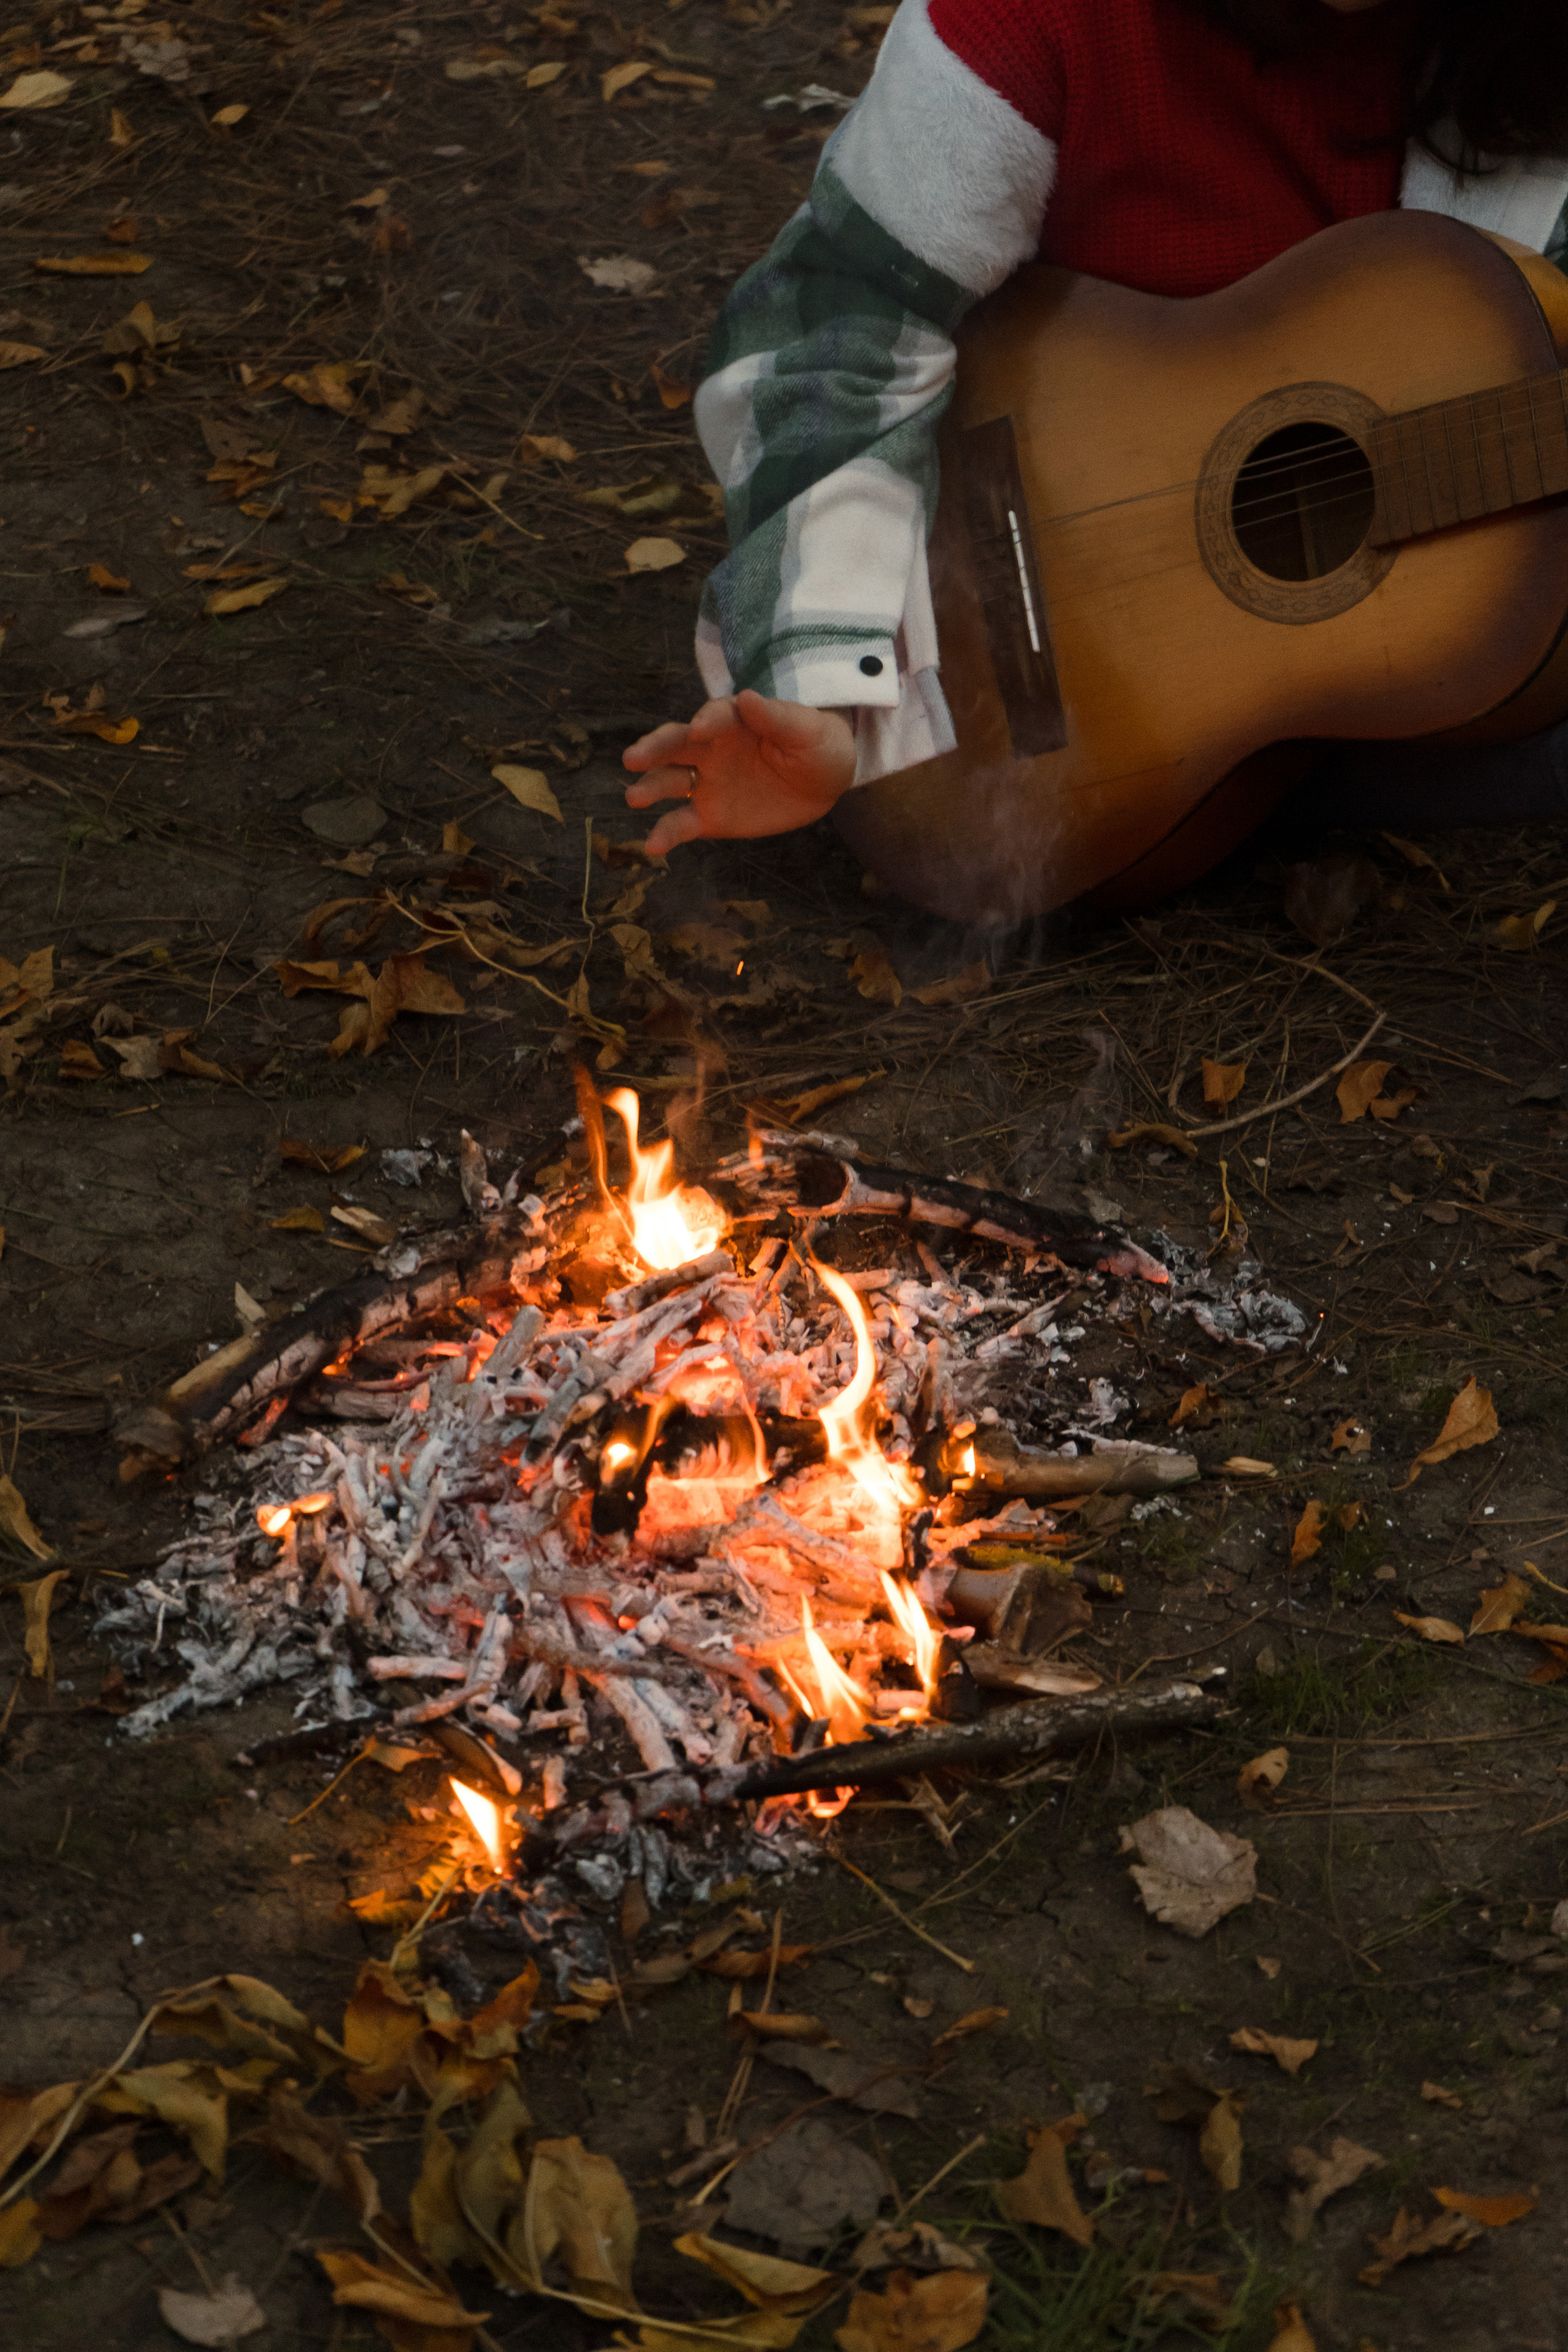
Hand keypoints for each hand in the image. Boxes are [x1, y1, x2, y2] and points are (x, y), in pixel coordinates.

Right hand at [623, 689, 857, 855]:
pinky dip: (665, 834)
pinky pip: (681, 824)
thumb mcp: (806, 731)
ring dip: (650, 788)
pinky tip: (653, 846)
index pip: (715, 716)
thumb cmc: (813, 744)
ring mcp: (704, 783)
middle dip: (653, 750)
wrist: (821, 782)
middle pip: (675, 745)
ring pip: (669, 782)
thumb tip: (747, 698)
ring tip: (635, 798)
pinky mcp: (707, 816)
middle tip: (633, 758)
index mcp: (732, 721)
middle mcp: (708, 748)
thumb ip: (777, 718)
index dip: (708, 720)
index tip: (700, 729)